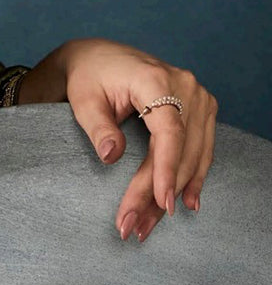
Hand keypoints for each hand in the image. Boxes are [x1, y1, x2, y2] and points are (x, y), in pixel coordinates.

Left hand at [21, 37, 217, 241]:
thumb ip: (98, 127)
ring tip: (149, 224)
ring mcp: (197, 96)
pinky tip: (187, 202)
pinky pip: (202, 148)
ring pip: (194, 155)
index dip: (165, 170)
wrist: (99, 58)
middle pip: (182, 149)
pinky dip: (193, 176)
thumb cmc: (89, 76)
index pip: (169, 132)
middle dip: (160, 192)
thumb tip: (111, 157)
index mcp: (155, 80)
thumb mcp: (83, 99)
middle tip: (135, 226)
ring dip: (175, 192)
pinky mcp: (200, 107)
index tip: (160, 202)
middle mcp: (184, 85)